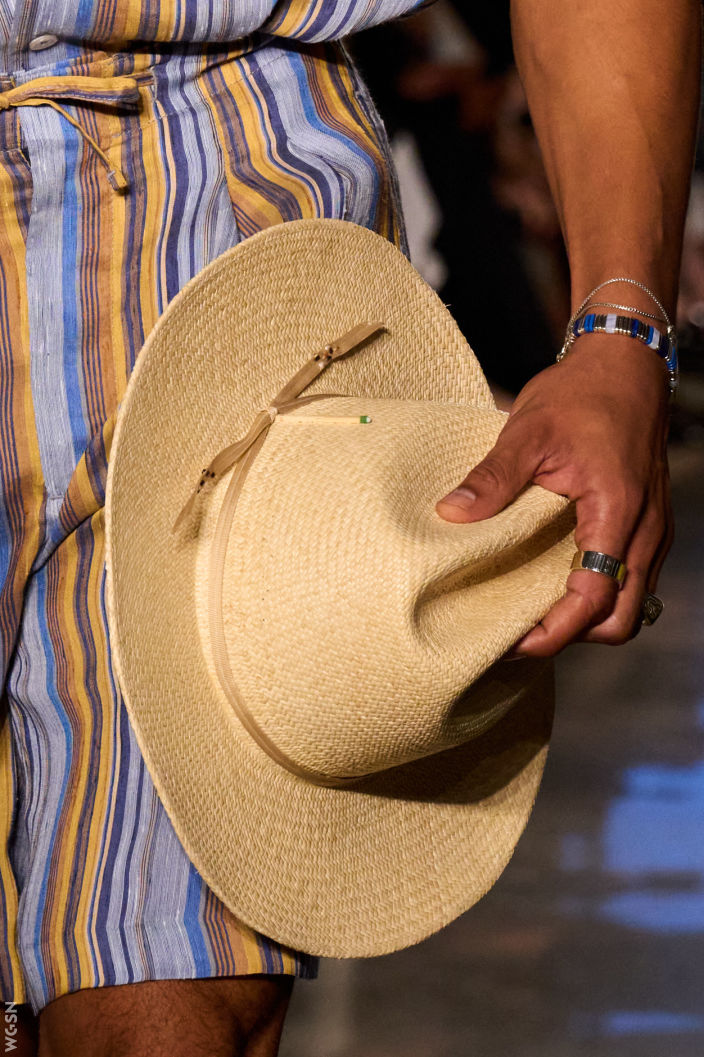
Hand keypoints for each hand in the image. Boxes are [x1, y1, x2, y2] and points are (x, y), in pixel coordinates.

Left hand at [436, 335, 672, 656]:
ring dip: (587, 617)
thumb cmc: (582, 393)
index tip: (513, 640)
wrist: (625, 363)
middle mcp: (643, 530)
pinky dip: (598, 592)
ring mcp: (651, 530)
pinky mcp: (645, 524)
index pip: (594, 598)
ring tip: (535, 611)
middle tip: (521, 631)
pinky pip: (629, 579)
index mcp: (617, 511)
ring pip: (630, 603)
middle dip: (573, 636)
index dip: (555, 631)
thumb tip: (452, 513)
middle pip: (620, 619)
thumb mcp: (528, 432)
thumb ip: (493, 478)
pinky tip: (556, 581)